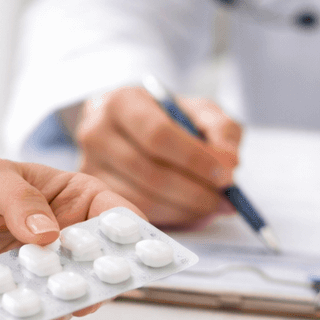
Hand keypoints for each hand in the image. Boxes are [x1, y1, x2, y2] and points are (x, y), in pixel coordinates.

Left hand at [0, 156, 140, 319]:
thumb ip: (18, 199)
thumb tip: (46, 232)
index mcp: (72, 201)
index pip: (115, 215)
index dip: (132, 235)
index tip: (138, 253)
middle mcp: (62, 242)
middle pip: (95, 270)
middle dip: (95, 286)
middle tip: (88, 298)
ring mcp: (38, 275)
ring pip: (60, 302)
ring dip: (53, 311)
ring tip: (41, 315)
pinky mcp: (9, 299)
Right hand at [72, 87, 240, 226]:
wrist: (125, 126)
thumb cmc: (164, 117)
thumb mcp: (197, 110)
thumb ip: (221, 129)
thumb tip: (229, 163)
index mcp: (121, 102)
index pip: (158, 135)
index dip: (195, 159)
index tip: (226, 174)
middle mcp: (96, 132)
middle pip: (150, 172)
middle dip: (195, 190)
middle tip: (225, 198)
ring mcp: (90, 166)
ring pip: (142, 198)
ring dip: (185, 208)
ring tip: (213, 205)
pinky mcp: (94, 194)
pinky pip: (136, 212)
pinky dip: (170, 216)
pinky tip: (189, 210)